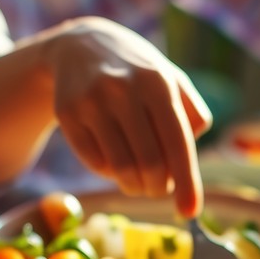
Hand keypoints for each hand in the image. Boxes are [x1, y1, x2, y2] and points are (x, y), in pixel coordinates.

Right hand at [45, 16, 211, 215]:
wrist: (81, 47)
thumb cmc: (138, 74)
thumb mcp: (171, 80)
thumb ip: (192, 116)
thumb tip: (188, 162)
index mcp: (158, 82)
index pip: (178, 143)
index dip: (187, 182)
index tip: (189, 212)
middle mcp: (124, 89)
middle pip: (149, 164)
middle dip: (158, 187)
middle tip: (158, 188)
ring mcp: (92, 101)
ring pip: (120, 168)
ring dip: (133, 186)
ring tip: (138, 181)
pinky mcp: (67, 112)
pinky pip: (94, 162)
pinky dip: (108, 173)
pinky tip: (113, 159)